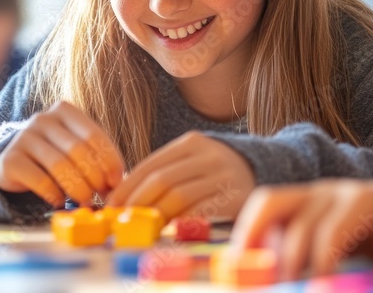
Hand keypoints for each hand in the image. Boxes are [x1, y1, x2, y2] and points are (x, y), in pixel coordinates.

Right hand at [0, 101, 123, 206]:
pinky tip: (60, 201)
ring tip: (84, 200)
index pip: (94, 135)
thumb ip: (97, 158)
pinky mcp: (10, 159)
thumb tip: (119, 182)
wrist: (15, 164)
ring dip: (78, 188)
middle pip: (78, 150)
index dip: (109, 161)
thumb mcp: (76, 150)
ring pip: (60, 166)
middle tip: (100, 194)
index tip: (116, 182)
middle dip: (94, 177)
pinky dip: (55, 195)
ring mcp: (23, 137)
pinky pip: (40, 180)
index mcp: (64, 110)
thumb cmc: (55, 157)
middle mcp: (42, 119)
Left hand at [107, 131, 254, 221]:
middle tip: (123, 220)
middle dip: (137, 202)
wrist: (261, 170)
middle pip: (162, 180)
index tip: (111, 204)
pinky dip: (180, 222)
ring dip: (156, 215)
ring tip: (142, 227)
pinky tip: (168, 229)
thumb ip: (163, 172)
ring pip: (179, 197)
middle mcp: (208, 155)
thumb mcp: (191, 161)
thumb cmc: (214, 170)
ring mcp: (224, 176)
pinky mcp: (236, 197)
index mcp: (192, 142)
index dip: (127, 186)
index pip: (151, 164)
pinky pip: (200, 212)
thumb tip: (122, 194)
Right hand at [231, 179, 372, 279]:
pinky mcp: (296, 201)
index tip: (318, 290)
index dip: (321, 262)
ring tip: (243, 273)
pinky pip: (265, 209)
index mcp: (360, 201)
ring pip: (269, 204)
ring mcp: (309, 193)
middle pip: (295, 220)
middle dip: (286, 259)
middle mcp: (329, 192)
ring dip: (253, 238)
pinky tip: (246, 260)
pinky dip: (252, 232)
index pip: (331, 231)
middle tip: (280, 287)